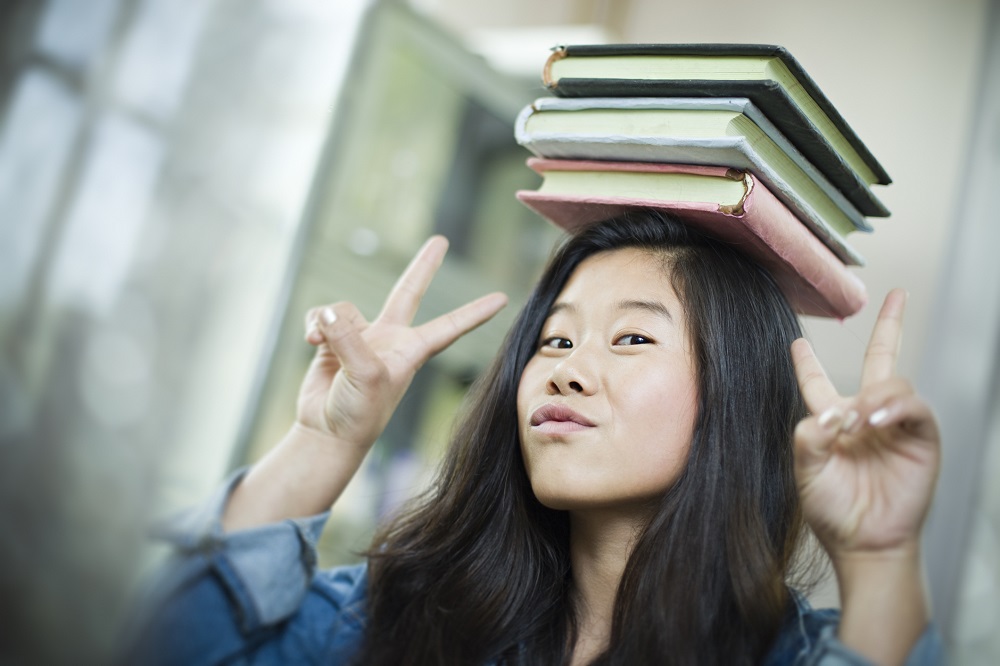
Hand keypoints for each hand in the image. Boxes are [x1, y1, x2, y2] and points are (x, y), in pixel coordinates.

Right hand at [296, 236, 507, 450]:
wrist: (327, 432)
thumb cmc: (358, 413)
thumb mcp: (364, 375)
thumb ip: (349, 338)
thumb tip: (328, 312)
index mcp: (411, 351)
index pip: (450, 326)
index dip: (474, 312)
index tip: (502, 299)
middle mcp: (390, 339)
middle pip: (408, 292)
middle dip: (423, 266)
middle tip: (441, 240)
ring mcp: (361, 339)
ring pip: (344, 310)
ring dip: (329, 323)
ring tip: (320, 345)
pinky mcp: (333, 341)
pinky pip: (321, 318)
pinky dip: (313, 327)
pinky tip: (310, 343)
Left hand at [790, 289, 939, 559]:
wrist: (862, 543)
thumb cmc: (831, 509)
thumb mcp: (805, 469)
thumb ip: (809, 435)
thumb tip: (833, 412)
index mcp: (833, 421)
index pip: (820, 382)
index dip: (808, 363)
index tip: (798, 343)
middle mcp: (866, 417)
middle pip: (881, 360)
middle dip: (891, 326)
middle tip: (897, 296)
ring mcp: (896, 426)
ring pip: (894, 383)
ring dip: (875, 396)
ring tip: (860, 422)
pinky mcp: (921, 439)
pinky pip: (914, 409)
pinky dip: (896, 408)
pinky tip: (878, 420)